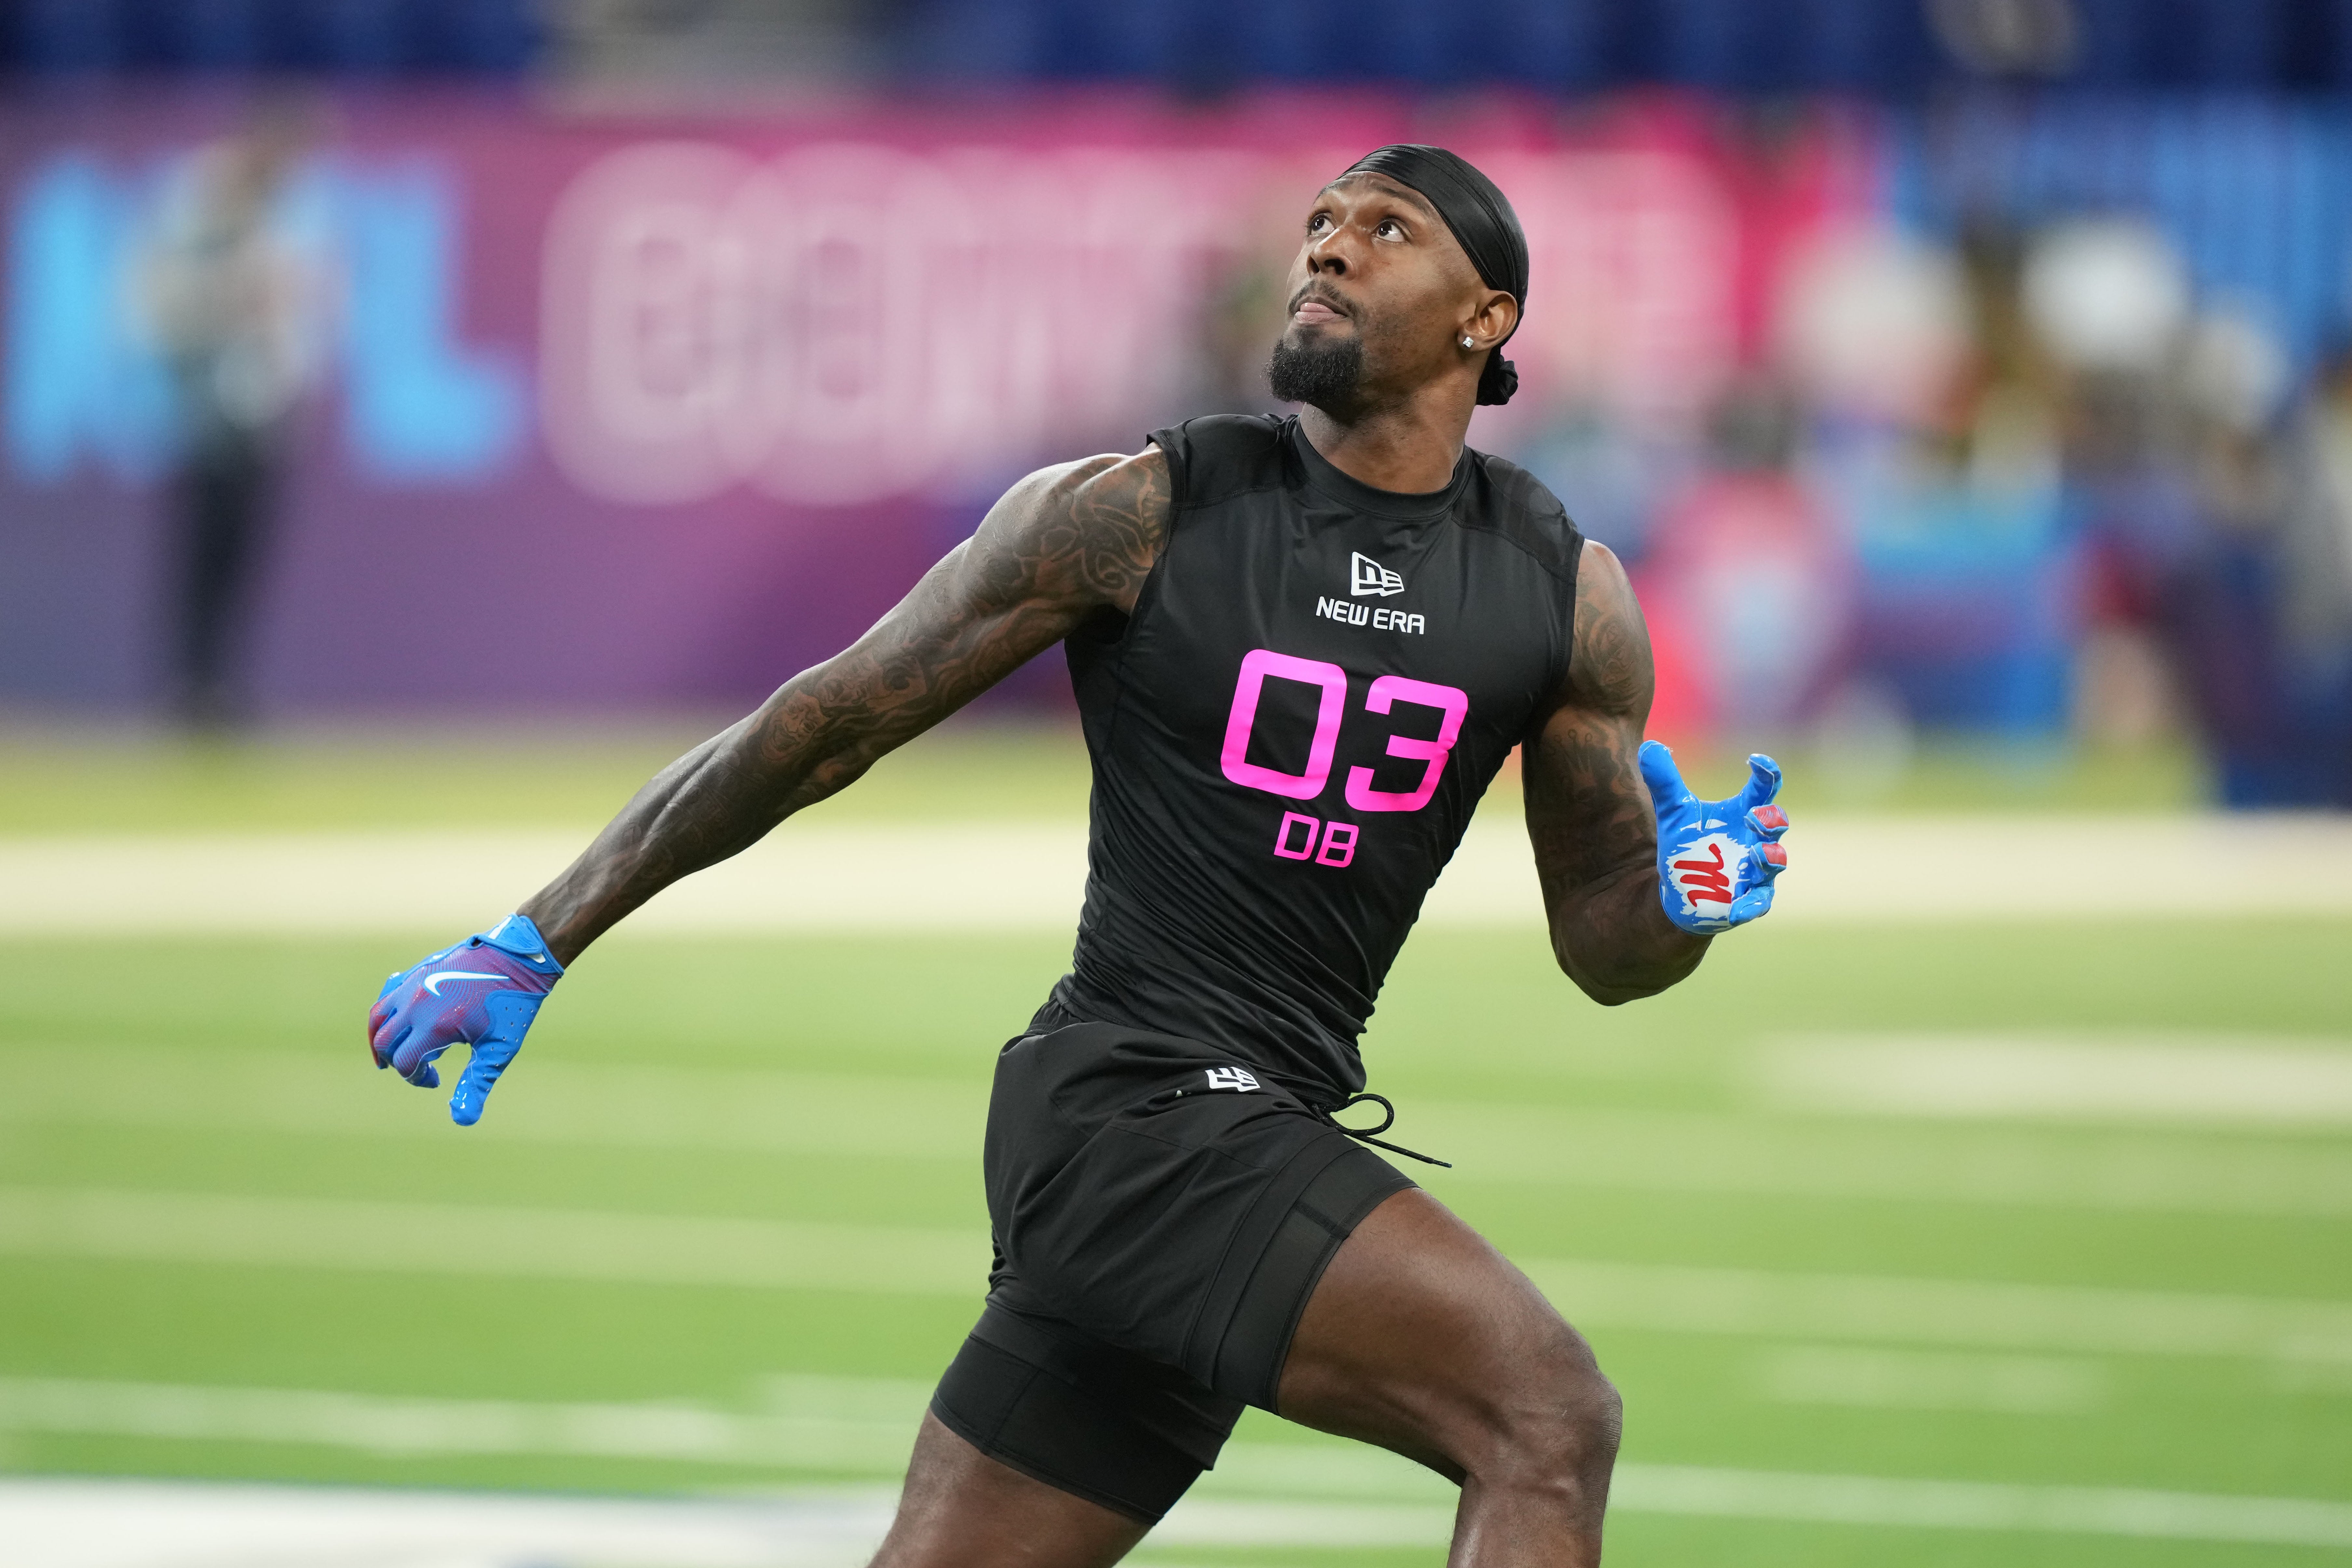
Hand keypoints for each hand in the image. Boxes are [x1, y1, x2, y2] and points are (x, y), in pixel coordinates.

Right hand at [367, 914, 562, 1124]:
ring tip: (390, 1053)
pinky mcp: (416, 971)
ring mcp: (413, 984)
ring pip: (378, 1018)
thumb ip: (476, 1084)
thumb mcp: (499, 1049)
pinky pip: (388, 997)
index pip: (405, 1063)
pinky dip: (386, 1015)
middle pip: (386, 1043)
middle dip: (397, 1061)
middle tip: (416, 1068)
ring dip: (381, 1039)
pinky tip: (400, 1023)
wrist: (519, 956)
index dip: (417, 1078)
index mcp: (434, 1025)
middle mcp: (416, 1004)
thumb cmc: (513, 1004)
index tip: (436, 1081)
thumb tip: (462, 1120)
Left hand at [1639, 741, 1788, 934]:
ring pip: (1775, 862)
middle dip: (1771, 818)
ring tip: (1758, 853)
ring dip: (1771, 857)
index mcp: (1743, 814)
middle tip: (1754, 815)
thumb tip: (1648, 745)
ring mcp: (1755, 871)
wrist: (1679, 891)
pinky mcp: (1749, 900)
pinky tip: (1739, 908)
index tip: (1757, 760)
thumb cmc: (1686, 846)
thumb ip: (1664, 781)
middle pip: (1776, 824)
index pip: (1763, 789)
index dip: (1767, 773)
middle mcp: (1756, 840)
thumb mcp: (1672, 812)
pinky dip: (1752, 905)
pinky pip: (1760, 903)